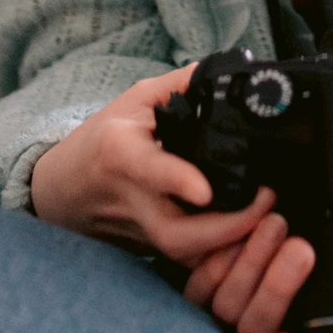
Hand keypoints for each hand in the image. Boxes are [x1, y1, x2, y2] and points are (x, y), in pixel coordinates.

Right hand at [29, 64, 275, 270]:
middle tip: (267, 202)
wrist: (62, 188)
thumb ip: (183, 85)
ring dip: (230, 246)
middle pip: (173, 233)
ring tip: (269, 219)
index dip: (176, 180)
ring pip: (185, 256)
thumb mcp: (137, 99)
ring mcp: (139, 231)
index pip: (148, 168)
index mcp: (122, 152)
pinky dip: (221, 255)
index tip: (205, 190)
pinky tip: (252, 238)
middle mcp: (131, 198)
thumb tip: (230, 70)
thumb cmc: (102, 138)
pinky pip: (188, 262)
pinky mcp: (149, 251)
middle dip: (224, 230)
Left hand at [185, 218, 332, 332]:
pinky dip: (214, 253)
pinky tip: (236, 228)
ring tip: (274, 220)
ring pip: (223, 301)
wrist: (293, 228)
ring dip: (247, 261)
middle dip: (274, 288)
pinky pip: (196, 279)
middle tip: (299, 246)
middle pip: (250, 326)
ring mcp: (222, 316)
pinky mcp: (197, 289)